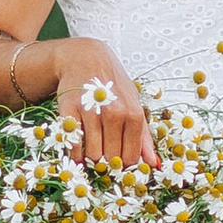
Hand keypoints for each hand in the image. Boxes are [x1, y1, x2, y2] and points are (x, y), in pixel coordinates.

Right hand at [48, 40, 156, 170]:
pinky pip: (74, 145)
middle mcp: (114, 113)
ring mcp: (91, 112)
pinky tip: (79, 146)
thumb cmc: (113, 83)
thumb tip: (153, 163)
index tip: (118, 163)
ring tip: (93, 148)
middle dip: (107, 162)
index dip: (124, 165)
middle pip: (111, 158)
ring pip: (93, 154)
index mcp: (134, 114)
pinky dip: (76, 152)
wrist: (85, 58)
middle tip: (104, 154)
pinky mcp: (70, 111)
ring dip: (92, 157)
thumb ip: (144, 135)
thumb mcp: (134, 103)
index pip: (130, 157)